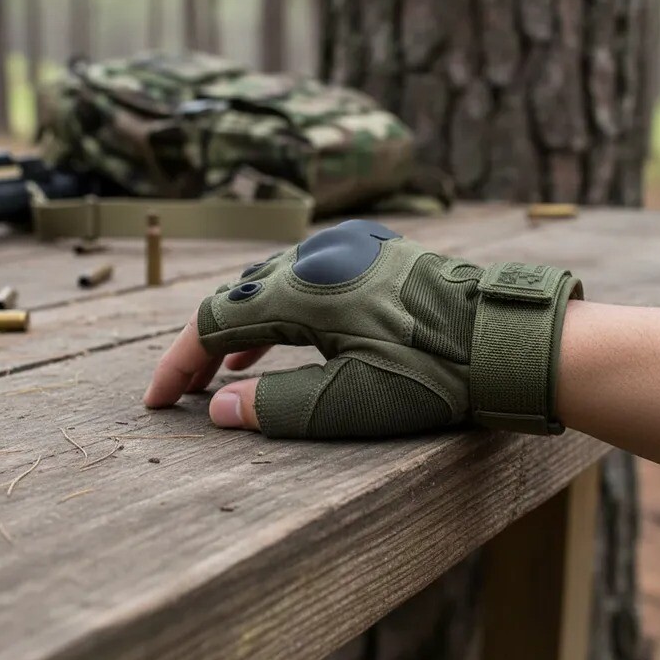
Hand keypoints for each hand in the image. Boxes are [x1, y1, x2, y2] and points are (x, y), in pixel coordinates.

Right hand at [144, 219, 580, 438]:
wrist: (502, 340)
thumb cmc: (432, 374)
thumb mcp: (350, 402)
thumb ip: (277, 405)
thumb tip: (218, 408)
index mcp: (304, 290)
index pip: (215, 322)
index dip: (180, 363)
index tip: (158, 400)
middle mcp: (317, 258)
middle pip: (238, 298)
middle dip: (206, 346)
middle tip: (186, 389)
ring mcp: (346, 250)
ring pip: (271, 286)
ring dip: (243, 328)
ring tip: (224, 369)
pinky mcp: (370, 254)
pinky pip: (306, 279)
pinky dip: (282, 312)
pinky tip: (282, 339)